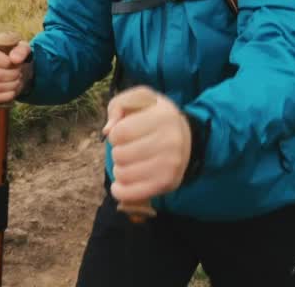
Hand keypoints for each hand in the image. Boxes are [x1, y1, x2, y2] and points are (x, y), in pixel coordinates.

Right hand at [0, 38, 32, 104]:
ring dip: (12, 86)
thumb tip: (15, 59)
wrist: (13, 69)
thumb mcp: (23, 50)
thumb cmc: (17, 57)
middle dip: (13, 76)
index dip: (6, 62)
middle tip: (20, 74)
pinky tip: (12, 91)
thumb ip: (21, 50)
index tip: (17, 63)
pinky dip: (7, 96)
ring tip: (17, 81)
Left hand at [103, 86, 191, 203]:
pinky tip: (121, 183)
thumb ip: (119, 105)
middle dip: (118, 152)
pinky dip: (120, 190)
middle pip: (120, 155)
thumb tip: (107, 130)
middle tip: (128, 149)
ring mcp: (170, 165)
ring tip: (129, 163)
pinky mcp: (166, 184)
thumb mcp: (141, 99)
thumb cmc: (156, 118)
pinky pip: (130, 193)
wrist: (187, 140)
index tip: (124, 133)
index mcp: (163, 116)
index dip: (115, 134)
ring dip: (119, 169)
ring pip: (122, 174)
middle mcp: (170, 141)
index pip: (119, 133)